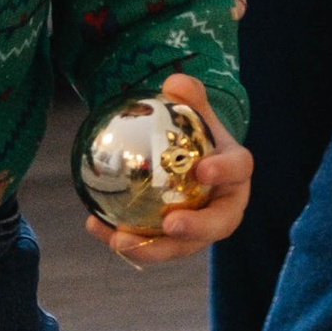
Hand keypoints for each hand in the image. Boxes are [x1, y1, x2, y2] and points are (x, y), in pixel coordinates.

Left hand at [82, 75, 251, 266]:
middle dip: (196, 229)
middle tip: (170, 224)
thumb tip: (174, 83)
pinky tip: (93, 226)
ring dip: (152, 248)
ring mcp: (200, 231)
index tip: (203, 169)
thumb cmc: (196, 135)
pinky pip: (151, 245)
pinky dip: (124, 239)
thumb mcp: (194, 111)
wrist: (189, 162)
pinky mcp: (174, 243)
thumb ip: (188, 96)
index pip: (237, 170)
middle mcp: (224, 207)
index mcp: (235, 172)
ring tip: (120, 241)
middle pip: (218, 224)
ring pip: (181, 246)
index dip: (225, 172)